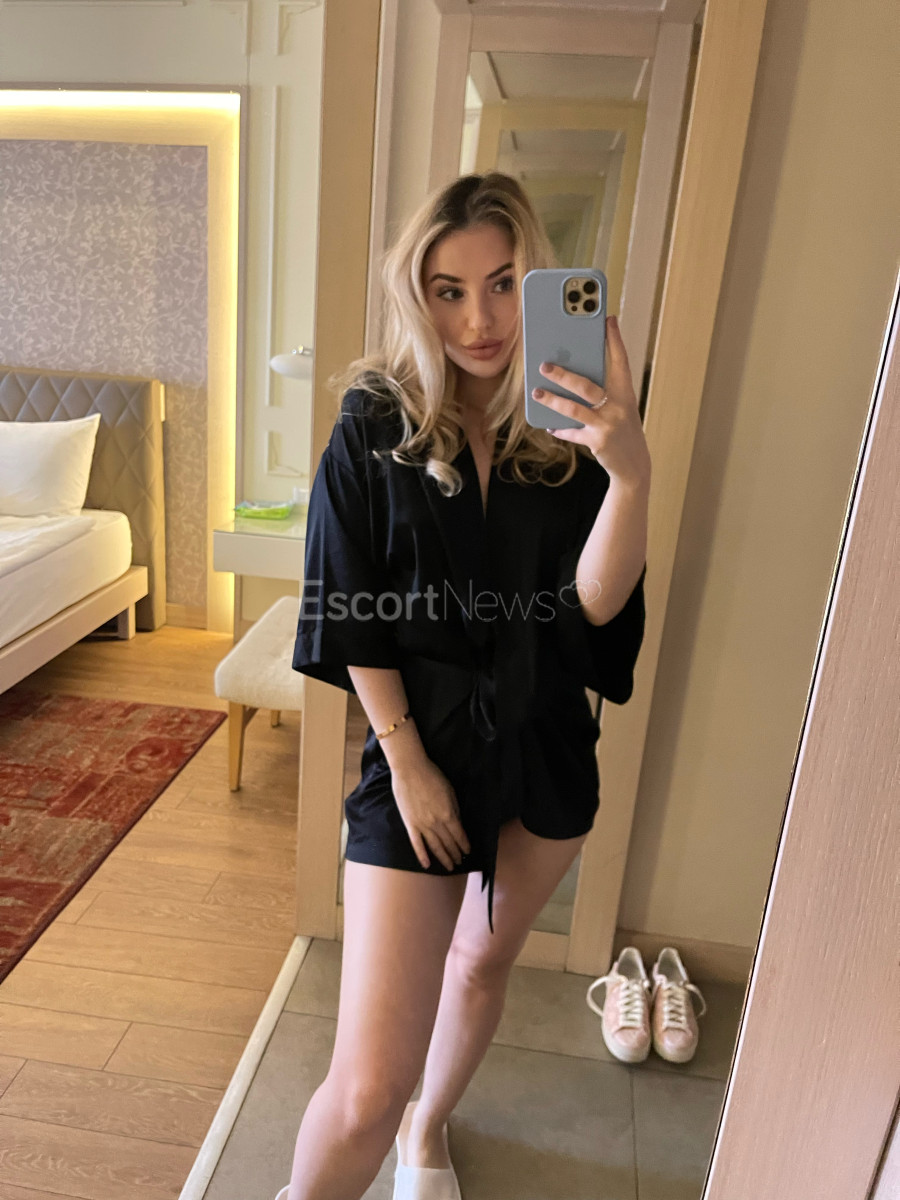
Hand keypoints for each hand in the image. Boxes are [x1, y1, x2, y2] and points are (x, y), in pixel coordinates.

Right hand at [390, 756, 471, 870]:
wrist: (410, 769)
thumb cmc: (432, 776)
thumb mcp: (450, 791)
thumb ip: (454, 809)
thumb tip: (458, 823)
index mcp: (448, 814)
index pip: (459, 835)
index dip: (464, 845)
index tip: (468, 851)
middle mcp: (436, 823)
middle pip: (448, 843)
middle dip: (455, 853)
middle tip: (460, 862)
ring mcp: (422, 825)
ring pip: (434, 847)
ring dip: (443, 858)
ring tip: (449, 867)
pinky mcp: (410, 824)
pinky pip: (416, 844)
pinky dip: (422, 855)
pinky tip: (427, 865)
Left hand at [532, 314, 651, 488]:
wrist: (634, 465)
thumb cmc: (623, 429)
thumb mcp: (620, 407)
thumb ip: (604, 391)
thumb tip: (574, 374)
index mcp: (625, 393)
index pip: (620, 361)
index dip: (614, 340)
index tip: (608, 319)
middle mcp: (618, 406)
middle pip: (586, 385)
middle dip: (563, 374)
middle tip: (544, 366)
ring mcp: (607, 425)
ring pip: (573, 408)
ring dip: (552, 400)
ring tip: (536, 393)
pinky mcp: (598, 442)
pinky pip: (572, 432)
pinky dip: (560, 429)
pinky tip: (550, 425)